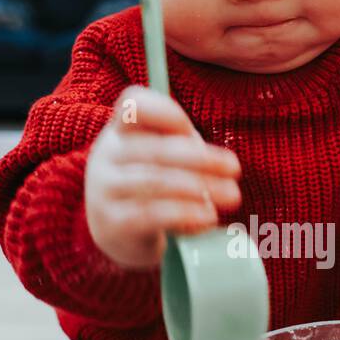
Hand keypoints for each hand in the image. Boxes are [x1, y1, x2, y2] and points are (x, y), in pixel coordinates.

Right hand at [85, 86, 241, 269]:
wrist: (120, 233)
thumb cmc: (151, 186)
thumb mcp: (164, 159)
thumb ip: (187, 150)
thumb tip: (221, 166)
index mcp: (121, 131)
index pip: (133, 106)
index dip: (164, 112)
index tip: (190, 129)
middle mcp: (107, 156)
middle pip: (156, 150)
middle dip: (202, 159)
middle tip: (235, 170)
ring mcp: (105, 191)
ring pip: (156, 182)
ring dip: (200, 187)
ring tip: (232, 196)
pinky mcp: (112, 224)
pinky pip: (151, 214)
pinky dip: (185, 213)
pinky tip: (209, 216)